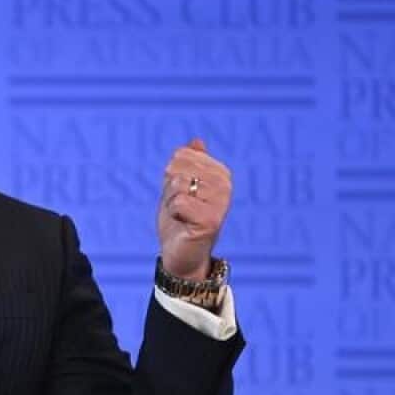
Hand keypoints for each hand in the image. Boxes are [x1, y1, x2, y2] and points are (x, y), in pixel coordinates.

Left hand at [157, 139, 231, 280]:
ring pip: (177, 185)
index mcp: (220, 172)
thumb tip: (197, 141)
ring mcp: (221, 202)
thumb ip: (189, 163)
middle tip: (180, 207)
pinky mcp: (212, 220)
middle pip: (177, 168)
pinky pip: (178, 202)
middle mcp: (225, 184)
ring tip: (182, 216)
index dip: (171, 175)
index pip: (181, 154)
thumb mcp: (181, 186)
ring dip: (171, 202)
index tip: (181, 193)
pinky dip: (173, 214)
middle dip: (169, 189)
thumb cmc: (180, 218)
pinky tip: (183, 223)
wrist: (181, 253)